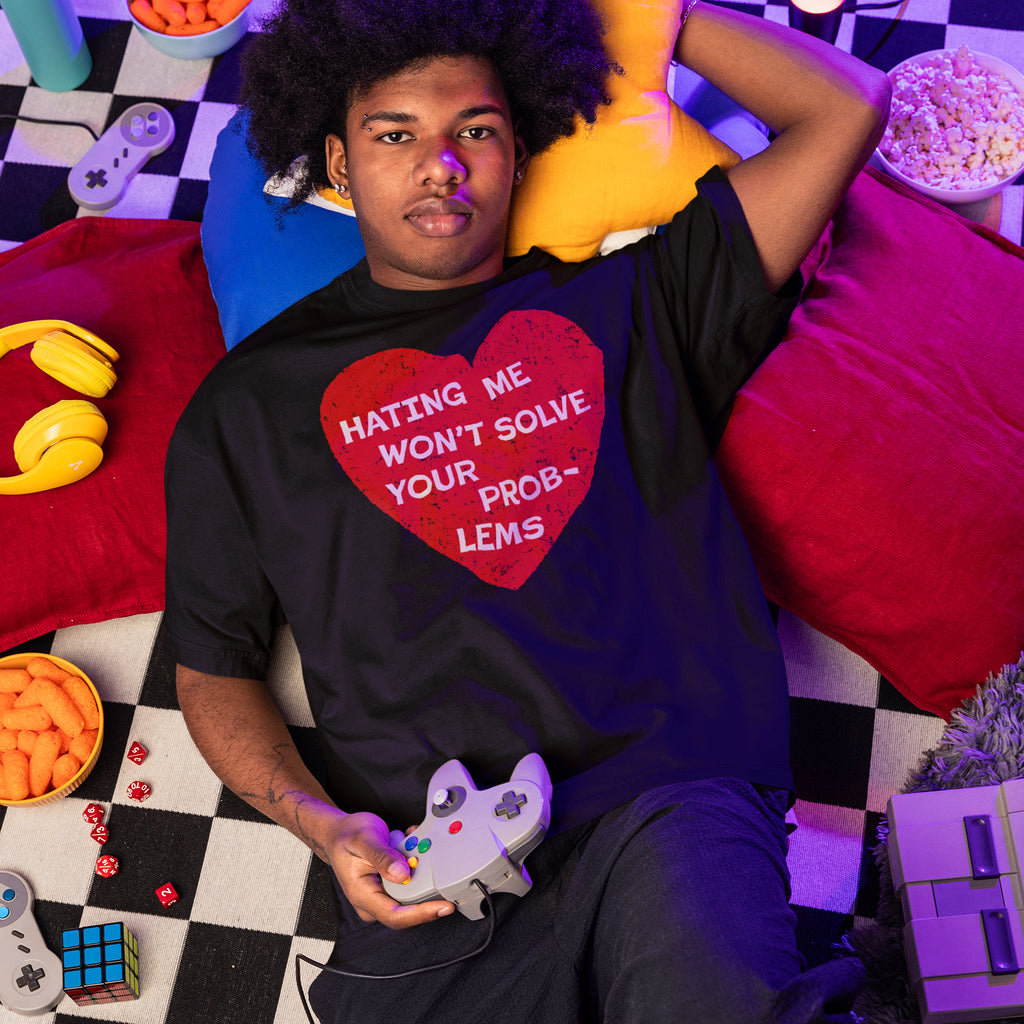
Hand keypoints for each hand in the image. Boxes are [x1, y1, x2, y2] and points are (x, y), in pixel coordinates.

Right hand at [325, 810, 455, 928]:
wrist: (338, 834)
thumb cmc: (346, 837)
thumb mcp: (363, 839)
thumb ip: (383, 856)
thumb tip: (402, 874)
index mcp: (363, 895)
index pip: (395, 916)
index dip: (422, 914)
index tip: (443, 906)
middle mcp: (372, 901)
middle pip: (409, 907)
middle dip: (425, 883)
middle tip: (428, 854)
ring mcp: (381, 895)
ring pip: (412, 892)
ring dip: (419, 869)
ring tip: (413, 841)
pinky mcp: (389, 887)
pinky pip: (410, 881)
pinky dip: (415, 863)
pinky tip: (410, 843)